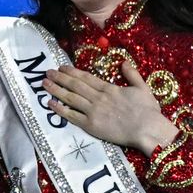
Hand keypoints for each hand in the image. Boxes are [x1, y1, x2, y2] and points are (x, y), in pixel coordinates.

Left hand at [43, 61, 177, 154]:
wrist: (147, 129)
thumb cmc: (148, 111)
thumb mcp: (143, 88)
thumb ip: (132, 75)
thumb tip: (124, 63)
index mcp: (109, 88)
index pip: (86, 77)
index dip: (72, 72)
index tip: (62, 67)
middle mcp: (98, 97)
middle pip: (75, 85)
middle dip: (60, 78)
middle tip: (47, 72)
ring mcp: (93, 111)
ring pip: (70, 98)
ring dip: (56, 90)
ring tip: (44, 84)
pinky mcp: (91, 125)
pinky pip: (72, 116)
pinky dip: (60, 109)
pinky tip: (50, 103)